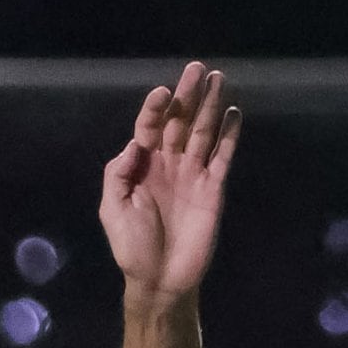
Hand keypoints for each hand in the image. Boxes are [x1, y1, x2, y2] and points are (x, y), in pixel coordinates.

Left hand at [98, 61, 240, 303]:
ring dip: (211, 106)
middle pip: (180, 122)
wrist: (161, 279)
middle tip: (198, 68)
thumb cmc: (132, 247)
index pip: (149, 127)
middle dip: (188, 95)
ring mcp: (193, 174)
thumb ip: (119, 173)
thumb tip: (135, 142)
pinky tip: (234, 114)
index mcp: (142, 166)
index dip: (155, 108)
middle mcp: (169, 164)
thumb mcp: (113, 209)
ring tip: (219, 79)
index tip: (163, 91)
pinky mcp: (213, 188)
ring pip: (203, 132)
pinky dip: (229, 136)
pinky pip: (223, 157)